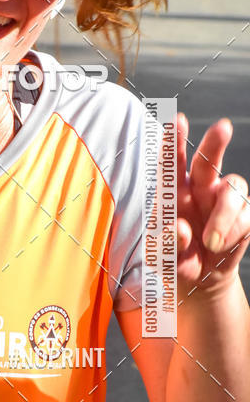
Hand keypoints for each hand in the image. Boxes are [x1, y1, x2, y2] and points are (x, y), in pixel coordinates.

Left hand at [177, 113, 249, 293]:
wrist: (198, 280)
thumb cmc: (173, 258)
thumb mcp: (161, 257)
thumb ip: (166, 244)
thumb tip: (180, 229)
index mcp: (173, 192)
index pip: (171, 163)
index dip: (174, 142)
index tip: (177, 120)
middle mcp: (199, 189)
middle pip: (208, 160)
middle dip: (215, 142)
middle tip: (222, 127)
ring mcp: (223, 200)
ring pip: (233, 187)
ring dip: (223, 216)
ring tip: (210, 243)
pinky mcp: (244, 215)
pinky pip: (248, 213)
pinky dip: (235, 230)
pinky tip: (222, 246)